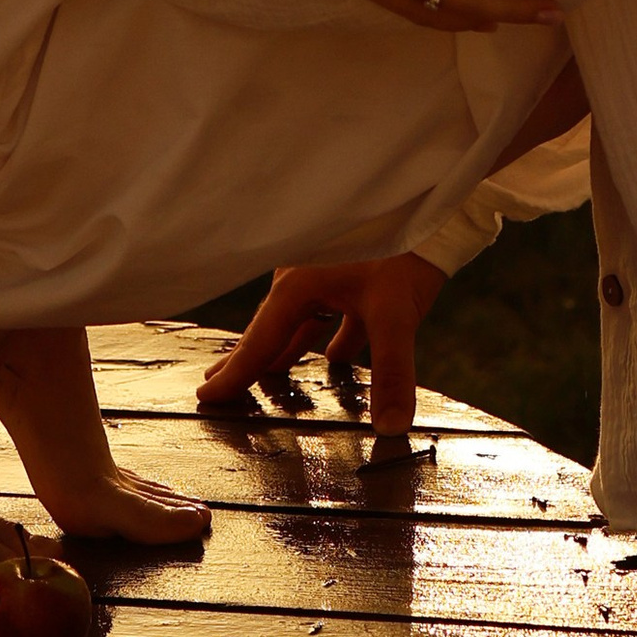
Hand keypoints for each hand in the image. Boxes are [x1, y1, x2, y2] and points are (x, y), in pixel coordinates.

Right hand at [197, 253, 446, 435]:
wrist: (432, 208)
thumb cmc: (403, 249)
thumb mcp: (395, 314)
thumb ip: (391, 373)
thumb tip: (391, 428)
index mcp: (299, 283)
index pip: (260, 340)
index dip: (234, 372)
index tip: (205, 396)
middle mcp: (305, 277)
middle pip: (271, 327)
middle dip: (248, 359)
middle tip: (216, 384)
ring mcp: (328, 273)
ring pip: (299, 320)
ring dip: (286, 350)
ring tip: (270, 375)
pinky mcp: (354, 273)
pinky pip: (328, 313)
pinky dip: (323, 337)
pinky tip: (332, 359)